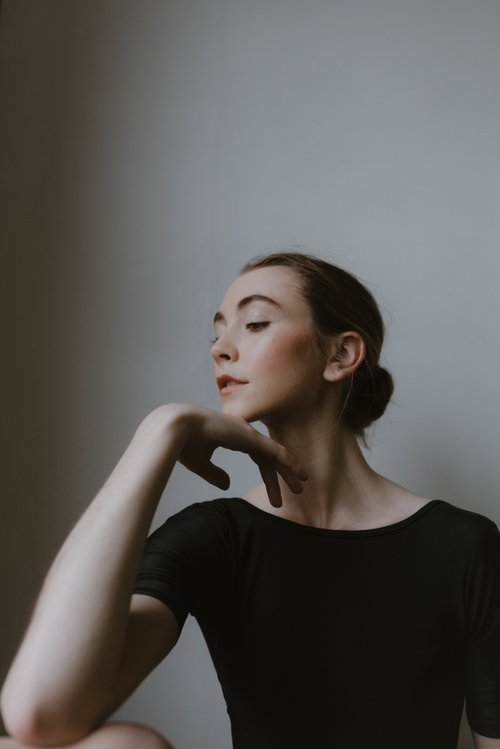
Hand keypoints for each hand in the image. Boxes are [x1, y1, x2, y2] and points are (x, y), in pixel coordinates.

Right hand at [160, 403, 307, 507]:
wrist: (177, 429)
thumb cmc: (183, 443)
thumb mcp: (201, 463)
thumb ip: (215, 474)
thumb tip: (227, 485)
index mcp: (233, 436)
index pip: (258, 456)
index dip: (268, 474)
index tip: (275, 492)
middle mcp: (244, 433)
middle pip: (270, 457)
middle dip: (282, 475)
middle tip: (296, 491)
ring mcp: (248, 434)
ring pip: (276, 455)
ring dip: (289, 472)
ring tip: (301, 488)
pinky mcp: (250, 437)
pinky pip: (275, 451)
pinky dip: (288, 461)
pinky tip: (299, 472)